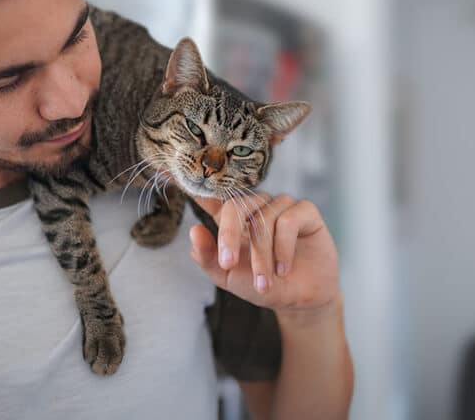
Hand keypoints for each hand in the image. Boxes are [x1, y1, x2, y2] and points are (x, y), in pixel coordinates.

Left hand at [190, 193, 340, 320]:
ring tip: (264, 282)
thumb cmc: (262, 285)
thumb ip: (208, 257)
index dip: (198, 186)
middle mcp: (256, 206)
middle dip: (228, 236)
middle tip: (227, 264)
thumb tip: (194, 231)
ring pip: (263, 219)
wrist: (299, 300)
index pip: (211, 196)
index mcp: (232, 218)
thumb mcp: (228, 277)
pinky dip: (283, 248)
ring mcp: (281, 205)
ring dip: (261, 256)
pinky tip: (283, 269)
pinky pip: (288, 220)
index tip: (169, 175)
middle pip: (235, 206)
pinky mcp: (305, 211)